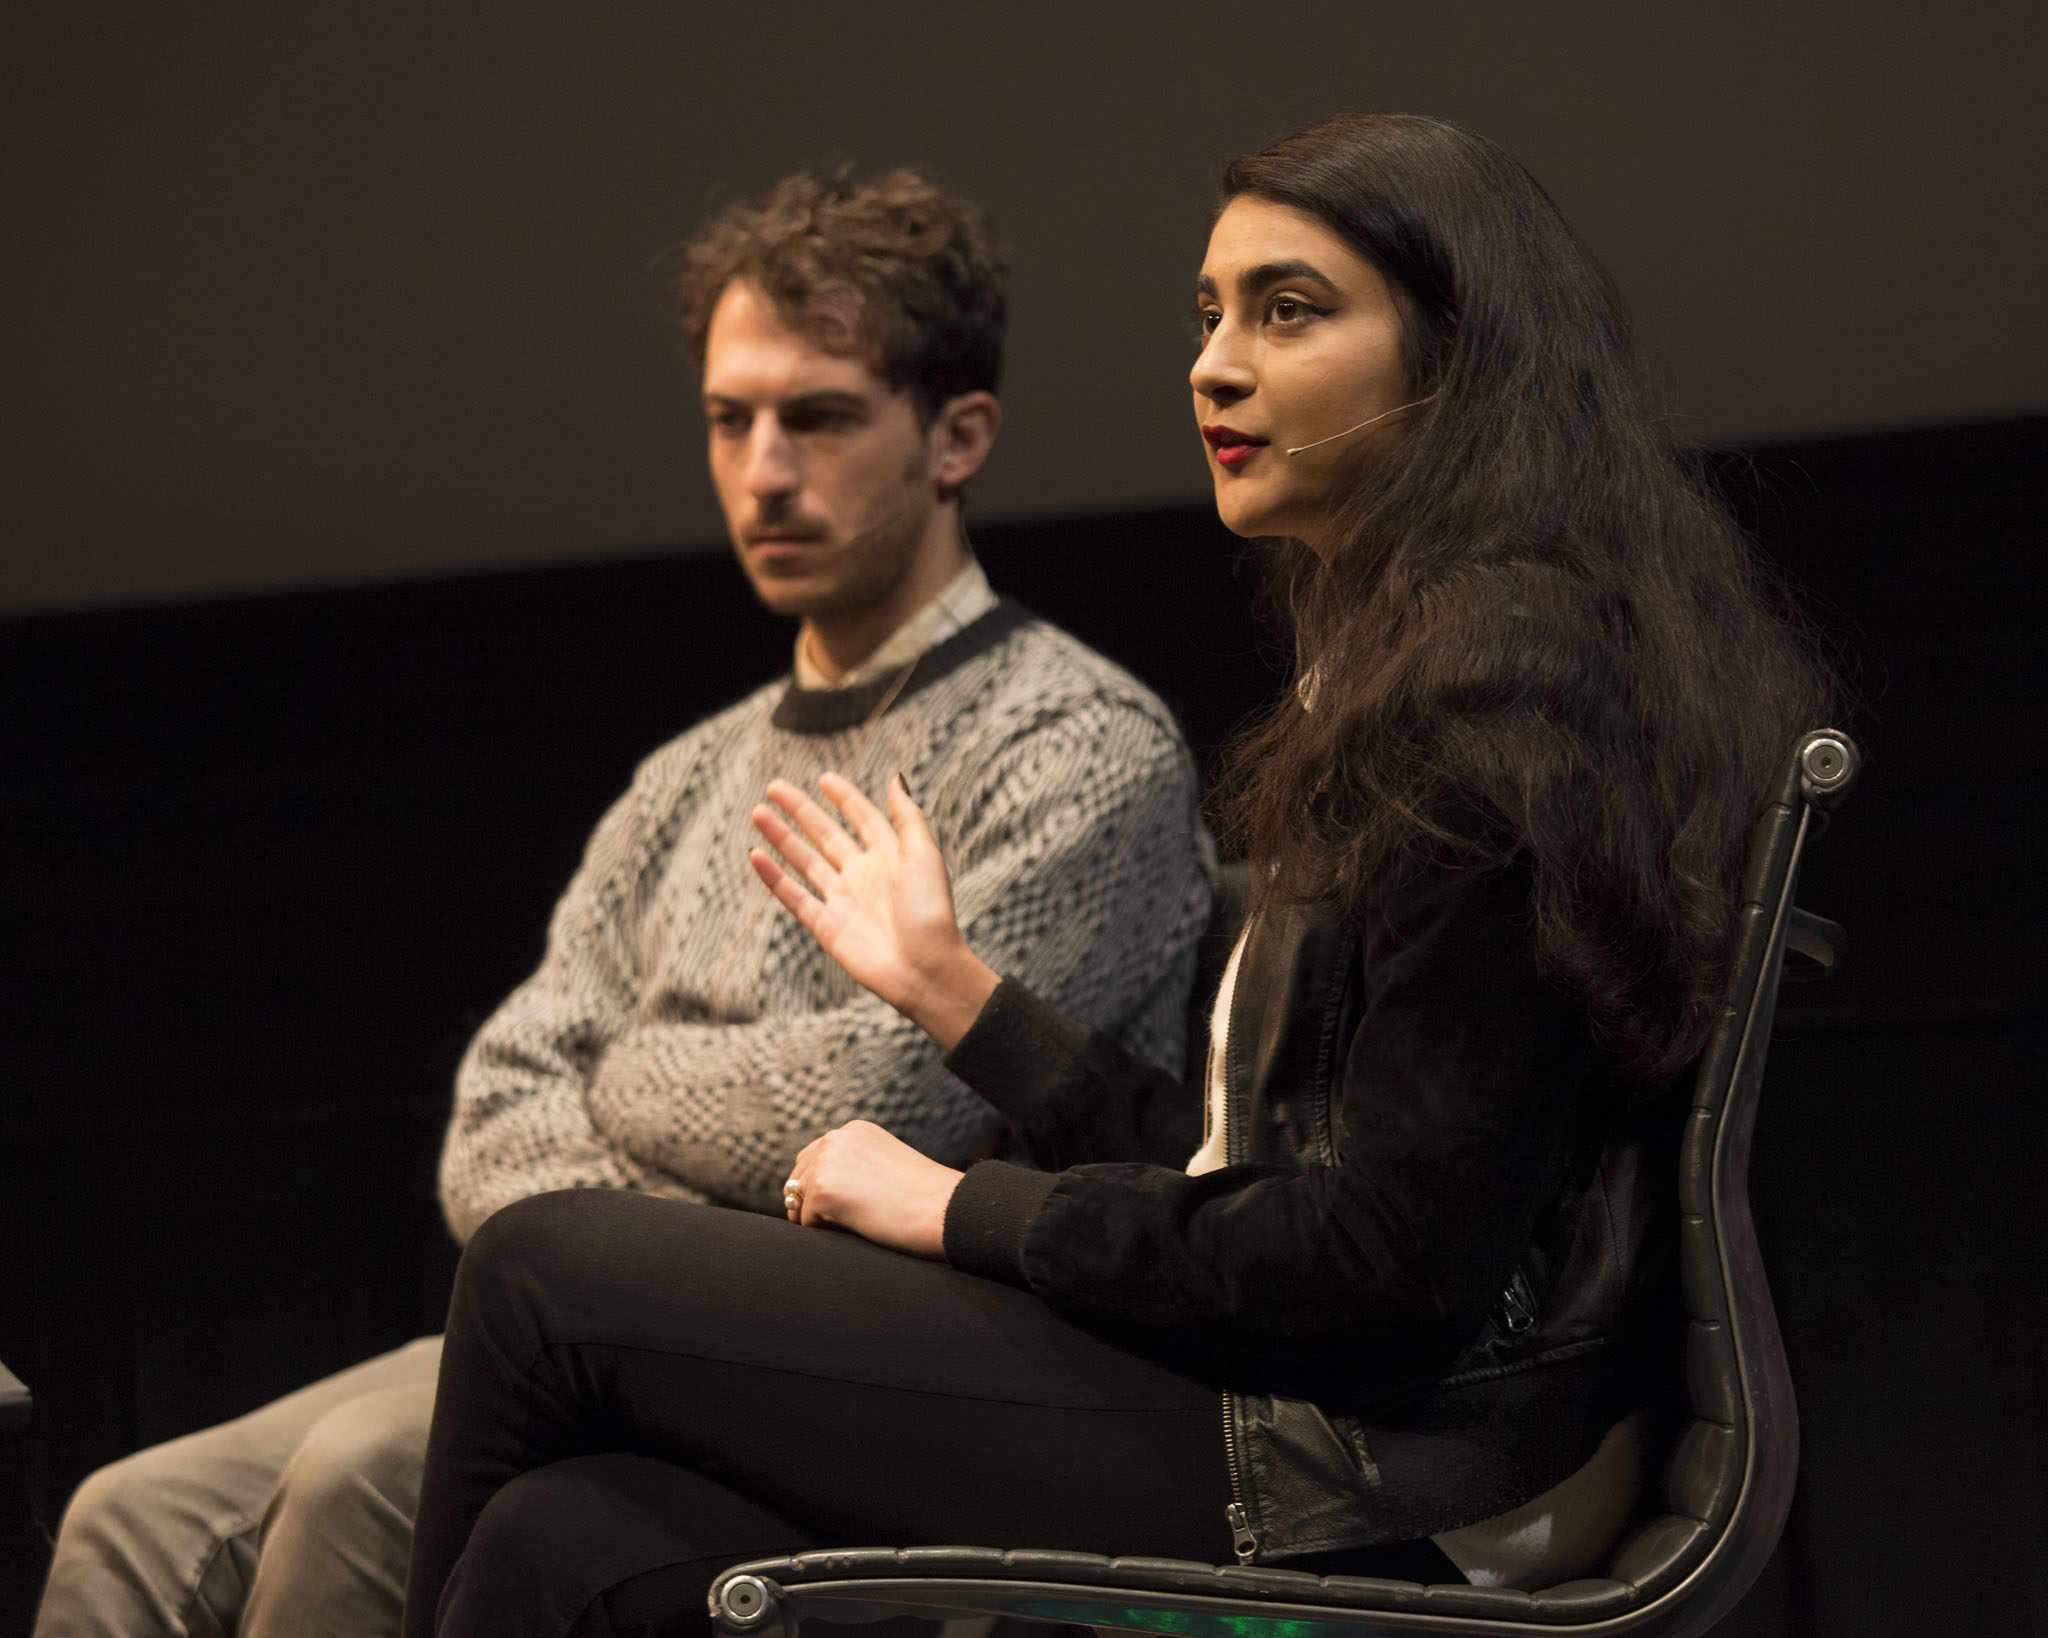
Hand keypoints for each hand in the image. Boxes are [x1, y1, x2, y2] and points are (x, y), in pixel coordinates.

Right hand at [750, 772, 998, 1048]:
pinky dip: (774, 877)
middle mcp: (863, 875)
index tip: (824, 778)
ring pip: (804, 860)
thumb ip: (907, 816)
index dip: (844, 798)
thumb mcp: (923, 854)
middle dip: (801, 810)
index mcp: (889, 856)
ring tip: (758, 811)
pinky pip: (795, 897)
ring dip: (781, 836)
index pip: (862, 818)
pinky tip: (756, 855)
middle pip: (825, 834)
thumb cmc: (931, 910)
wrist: (924, 966)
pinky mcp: (827, 926)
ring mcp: (843, 900)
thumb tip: (896, 777)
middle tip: (774, 786)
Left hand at [782, 1119, 960, 1257]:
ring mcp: (826, 1161)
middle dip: (812, 1202)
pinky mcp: (822, 1189)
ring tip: (856, 1224)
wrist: (944, 1210)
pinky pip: (805, 1221)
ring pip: (799, 1199)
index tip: (849, 1206)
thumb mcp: (886, 1166)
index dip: (823, 1187)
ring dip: (819, 1217)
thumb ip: (854, 1167)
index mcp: (855, 1130)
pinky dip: (824, 1232)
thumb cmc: (924, 1199)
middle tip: (846, 1222)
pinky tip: (856, 1228)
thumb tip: (808, 1192)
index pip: (815, 1157)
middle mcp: (836, 1138)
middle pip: (799, 1177)